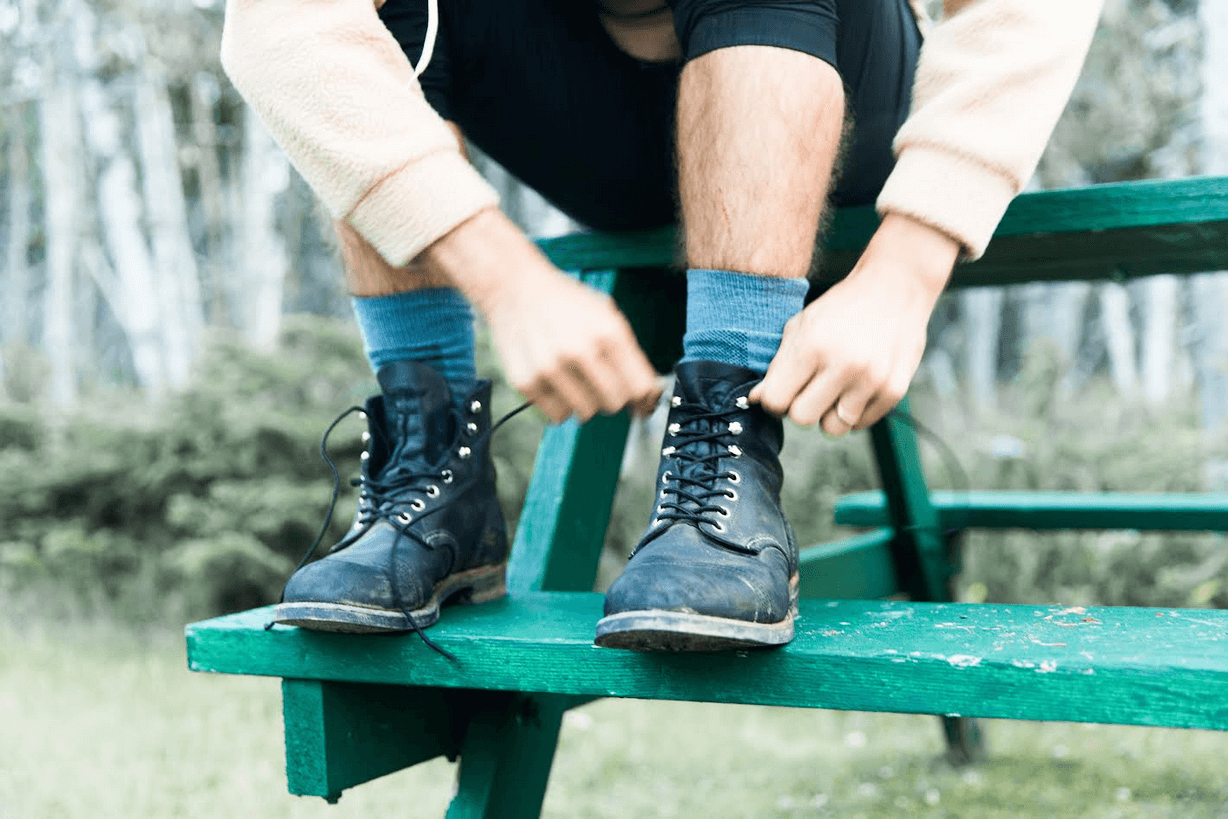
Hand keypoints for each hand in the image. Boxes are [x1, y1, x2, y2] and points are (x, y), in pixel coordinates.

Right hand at [422, 209, 660, 423]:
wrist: (515, 288)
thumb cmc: (567, 303)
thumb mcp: (608, 314)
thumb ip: (630, 355)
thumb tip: (647, 399)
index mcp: (608, 332)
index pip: (639, 388)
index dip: (645, 400)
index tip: (643, 404)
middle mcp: (579, 351)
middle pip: (614, 404)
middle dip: (613, 396)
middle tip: (602, 381)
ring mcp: (549, 368)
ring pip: (585, 413)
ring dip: (585, 401)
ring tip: (574, 376)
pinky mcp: (525, 381)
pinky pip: (557, 415)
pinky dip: (560, 404)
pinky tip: (554, 380)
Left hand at [749, 214, 958, 434]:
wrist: (896, 287)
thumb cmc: (841, 308)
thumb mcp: (801, 326)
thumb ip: (778, 366)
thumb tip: (757, 400)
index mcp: (812, 347)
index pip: (776, 401)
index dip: (773, 401)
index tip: (781, 392)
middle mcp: (843, 366)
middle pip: (802, 419)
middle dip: (800, 407)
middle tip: (809, 389)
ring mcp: (871, 381)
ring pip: (833, 429)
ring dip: (828, 413)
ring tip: (835, 388)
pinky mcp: (893, 391)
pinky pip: (860, 424)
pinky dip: (854, 411)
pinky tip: (856, 386)